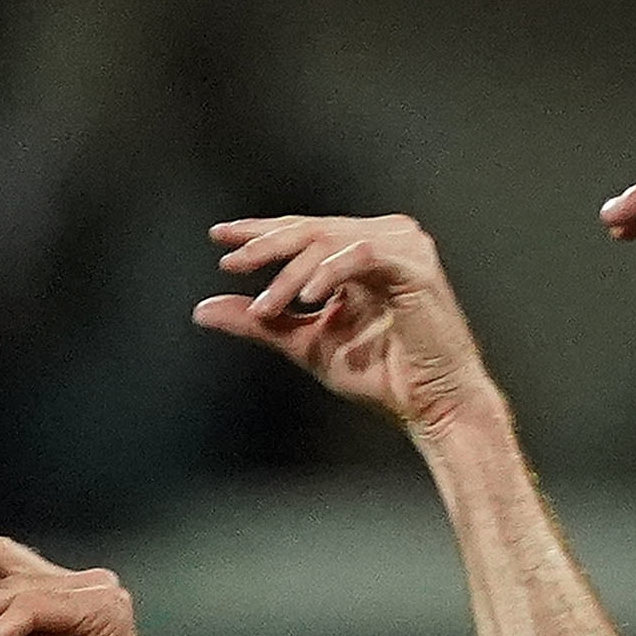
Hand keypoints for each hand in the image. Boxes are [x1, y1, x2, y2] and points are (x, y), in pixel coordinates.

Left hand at [196, 216, 498, 433]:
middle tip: (233, 263)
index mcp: (364, 254)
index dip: (262, 232)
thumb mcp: (307, 344)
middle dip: (268, 247)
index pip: (306, 231)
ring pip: (332, 241)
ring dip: (294, 270)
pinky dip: (330, 274)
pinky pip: (362, 256)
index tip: (220, 238)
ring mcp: (405, 251)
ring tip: (267, 304)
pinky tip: (306, 298)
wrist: (433, 406)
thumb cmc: (384, 376)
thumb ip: (262, 322)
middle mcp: (387, 242)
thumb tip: (202, 309)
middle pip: (313, 229)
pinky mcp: (417, 268)